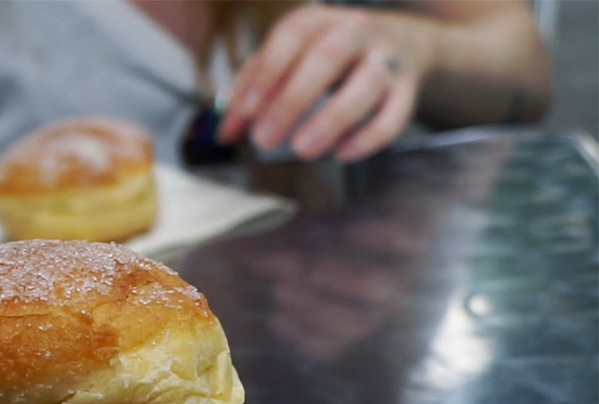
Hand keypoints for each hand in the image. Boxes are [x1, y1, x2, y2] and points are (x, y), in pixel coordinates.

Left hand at [218, 5, 432, 161]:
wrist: (401, 45)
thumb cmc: (324, 59)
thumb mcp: (285, 62)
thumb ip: (250, 92)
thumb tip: (224, 134)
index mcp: (317, 20)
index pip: (291, 35)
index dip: (267, 72)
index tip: (247, 113)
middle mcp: (355, 31)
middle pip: (327, 56)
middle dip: (292, 100)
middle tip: (264, 140)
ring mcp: (386, 57)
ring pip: (367, 82)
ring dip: (333, 118)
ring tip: (303, 149)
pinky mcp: (407, 87)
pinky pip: (396, 112)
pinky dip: (369, 136)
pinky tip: (343, 153)